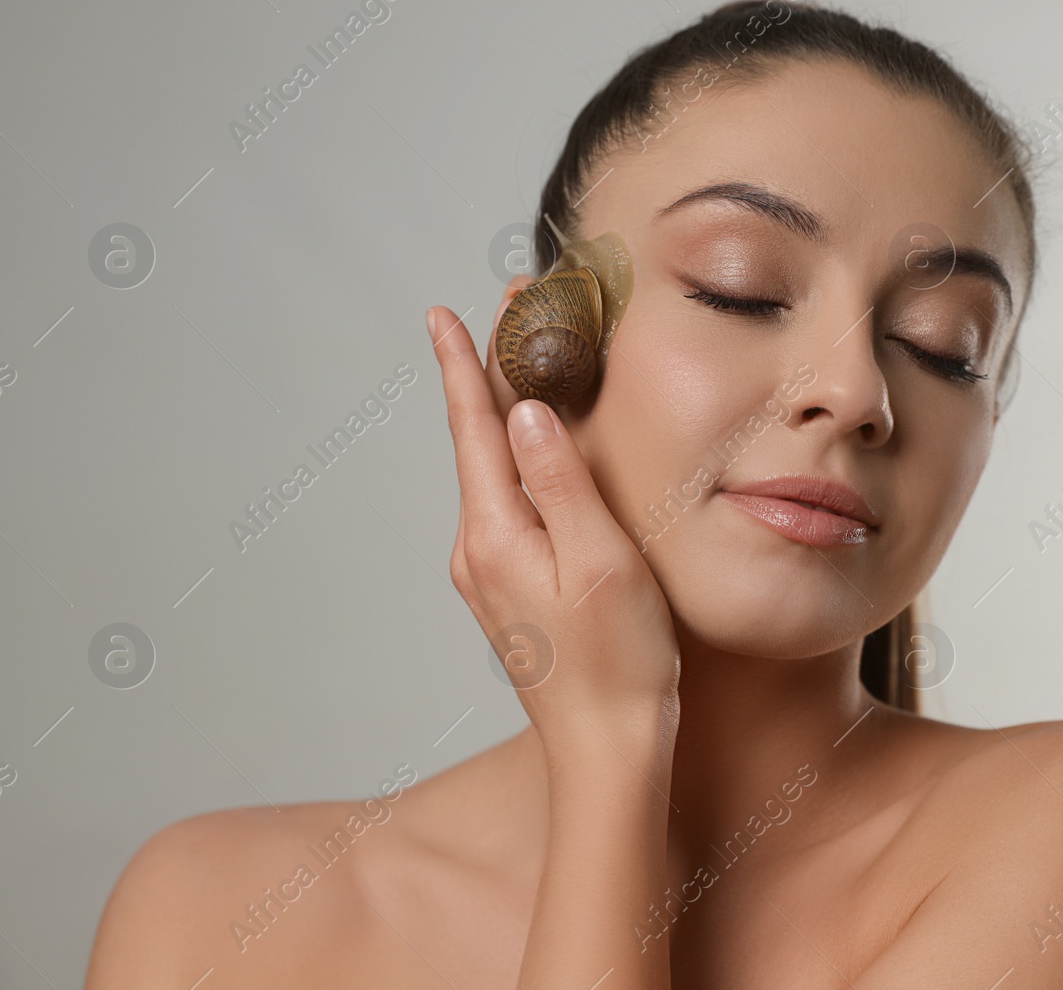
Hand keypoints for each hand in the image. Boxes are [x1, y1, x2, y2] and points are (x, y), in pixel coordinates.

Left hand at [426, 300, 679, 753]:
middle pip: (477, 442)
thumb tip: (526, 412)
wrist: (607, 752)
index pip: (473, 428)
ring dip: (504, 413)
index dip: (465, 364)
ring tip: (526, 361)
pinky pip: (507, 504)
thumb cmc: (619, 663)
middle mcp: (478, 550)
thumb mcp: (600, 563)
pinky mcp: (510, 591)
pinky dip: (517, 460)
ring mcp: (490, 574)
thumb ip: (560, 482)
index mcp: (496, 535)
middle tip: (507, 310)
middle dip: (490, 373)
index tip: (443, 313)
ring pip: (491, 472)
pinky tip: (536, 450)